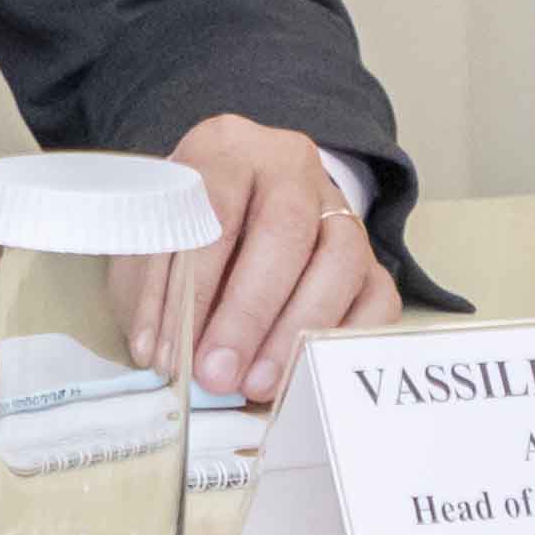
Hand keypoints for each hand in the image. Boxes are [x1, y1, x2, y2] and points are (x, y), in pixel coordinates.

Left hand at [166, 119, 393, 398]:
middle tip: (217, 374)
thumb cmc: (187, 227)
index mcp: (228, 149)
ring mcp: (340, 211)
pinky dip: (342, 342)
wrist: (239, 206)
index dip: (193, 284)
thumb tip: (166, 354)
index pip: (215, 208)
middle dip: (247, 313)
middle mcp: (292, 168)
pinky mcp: (372, 259)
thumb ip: (155, 285)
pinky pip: (379, 299)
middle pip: (285, 231)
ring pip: (339, 262)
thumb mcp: (156, 239)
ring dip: (294, 331)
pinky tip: (304, 374)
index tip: (173, 348)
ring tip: (256, 384)